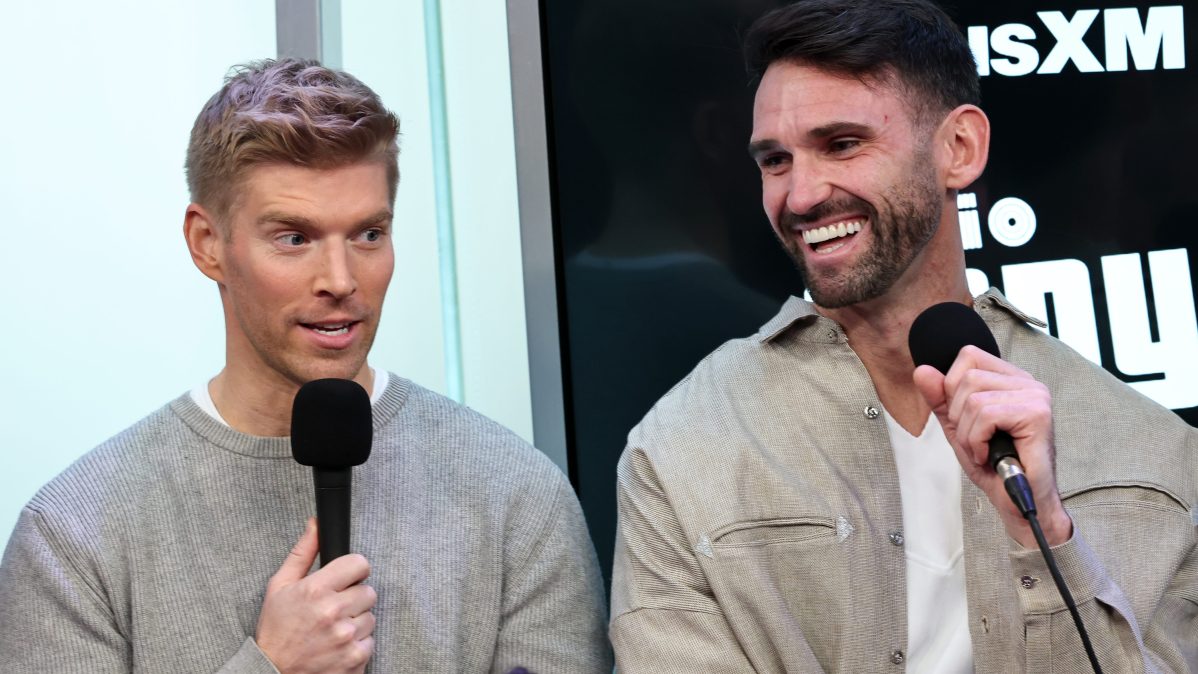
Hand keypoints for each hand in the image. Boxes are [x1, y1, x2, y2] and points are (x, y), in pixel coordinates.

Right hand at [256, 518, 376, 673]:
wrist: (273, 673)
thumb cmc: (276, 630)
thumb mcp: (280, 586)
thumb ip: (303, 552)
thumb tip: (316, 524)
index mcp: (316, 590)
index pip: (359, 564)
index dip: (353, 570)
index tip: (346, 578)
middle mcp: (333, 612)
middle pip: (368, 591)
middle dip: (353, 597)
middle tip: (334, 608)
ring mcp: (346, 636)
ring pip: (371, 616)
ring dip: (356, 621)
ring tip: (332, 629)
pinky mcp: (355, 657)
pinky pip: (370, 640)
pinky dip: (357, 643)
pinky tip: (337, 645)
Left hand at [913, 345, 1072, 547]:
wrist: (1019, 502)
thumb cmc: (994, 466)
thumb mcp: (957, 427)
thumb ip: (939, 399)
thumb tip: (922, 370)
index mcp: (1010, 379)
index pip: (968, 356)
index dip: (952, 388)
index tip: (964, 419)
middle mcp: (1027, 382)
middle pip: (966, 378)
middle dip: (958, 416)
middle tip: (975, 441)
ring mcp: (1035, 396)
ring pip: (972, 399)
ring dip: (968, 433)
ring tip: (983, 450)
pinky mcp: (1037, 414)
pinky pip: (985, 415)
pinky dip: (977, 441)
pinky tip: (989, 455)